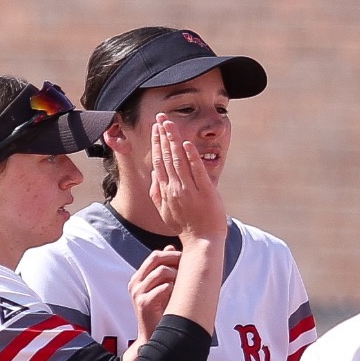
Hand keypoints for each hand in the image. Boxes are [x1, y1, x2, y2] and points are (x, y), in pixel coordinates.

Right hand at [127, 247, 180, 344]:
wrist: (153, 338)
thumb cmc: (161, 313)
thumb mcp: (163, 289)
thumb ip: (165, 270)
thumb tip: (171, 247)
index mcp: (138, 279)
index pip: (155, 256)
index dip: (172, 254)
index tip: (187, 259)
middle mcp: (135, 283)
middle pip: (156, 258)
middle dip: (175, 259)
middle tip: (189, 265)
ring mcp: (137, 293)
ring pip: (161, 272)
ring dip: (177, 275)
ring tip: (184, 285)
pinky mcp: (144, 304)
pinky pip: (163, 288)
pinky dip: (174, 289)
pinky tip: (179, 296)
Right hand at [148, 116, 227, 242]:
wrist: (202, 242)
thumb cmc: (185, 227)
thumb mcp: (165, 212)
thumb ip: (156, 193)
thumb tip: (153, 174)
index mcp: (165, 192)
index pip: (158, 162)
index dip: (156, 144)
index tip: (156, 129)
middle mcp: (175, 189)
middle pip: (166, 158)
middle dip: (162, 136)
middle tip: (160, 118)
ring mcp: (190, 191)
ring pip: (179, 161)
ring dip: (173, 141)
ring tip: (170, 124)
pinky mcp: (206, 193)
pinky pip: (197, 172)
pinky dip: (192, 157)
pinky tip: (186, 144)